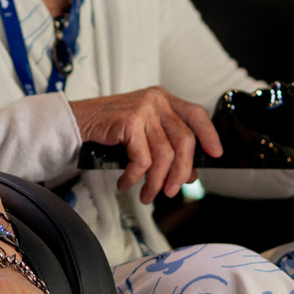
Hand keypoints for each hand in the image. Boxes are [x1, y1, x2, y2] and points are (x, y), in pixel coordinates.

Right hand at [72, 86, 222, 202]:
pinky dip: (134, 177)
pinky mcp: (129, 122)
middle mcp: (156, 101)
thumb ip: (165, 144)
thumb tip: (188, 173)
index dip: (209, 135)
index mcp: (163, 99)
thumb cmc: (109, 128)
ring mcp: (143, 110)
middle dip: (179, 173)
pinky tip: (126, 182)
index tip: (216, 154)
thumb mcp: (143, 129)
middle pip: (184, 141)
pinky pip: (142, 159)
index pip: (196, 114)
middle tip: (170, 191)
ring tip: (147, 194)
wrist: (76, 121)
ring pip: (163, 155)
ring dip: (155, 182)